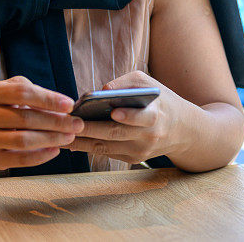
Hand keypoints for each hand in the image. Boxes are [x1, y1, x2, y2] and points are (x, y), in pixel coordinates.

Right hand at [0, 76, 84, 169]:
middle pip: (26, 119)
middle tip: (77, 124)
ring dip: (51, 139)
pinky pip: (19, 159)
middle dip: (56, 122)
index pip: (23, 93)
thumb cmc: (1, 105)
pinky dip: (40, 156)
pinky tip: (55, 150)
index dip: (48, 99)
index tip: (69, 105)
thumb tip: (62, 107)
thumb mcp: (11, 89)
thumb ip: (33, 92)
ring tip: (69, 137)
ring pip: (23, 141)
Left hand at [66, 70, 191, 163]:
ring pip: (106, 147)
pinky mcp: (132, 159)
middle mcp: (149, 137)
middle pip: (116, 134)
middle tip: (72, 123)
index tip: (113, 112)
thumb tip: (100, 90)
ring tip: (62, 133)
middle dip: (92, 129)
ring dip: (82, 141)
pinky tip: (70, 140)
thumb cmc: (159, 99)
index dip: (129, 116)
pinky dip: (87, 147)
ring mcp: (140, 151)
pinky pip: (106, 152)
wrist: (181, 129)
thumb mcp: (148, 84)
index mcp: (156, 115)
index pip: (143, 118)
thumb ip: (126, 83)